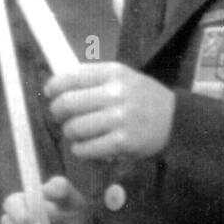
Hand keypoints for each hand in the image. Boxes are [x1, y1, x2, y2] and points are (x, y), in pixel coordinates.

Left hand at [47, 63, 175, 160]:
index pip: (72, 77)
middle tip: (60, 117)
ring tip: (77, 133)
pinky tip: (86, 146)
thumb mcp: (123, 77)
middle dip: (57, 112)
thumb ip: (94, 78)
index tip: (50, 93)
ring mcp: (119, 119)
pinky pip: (85, 148)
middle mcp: (115, 93)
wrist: (174, 120)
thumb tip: (57, 84)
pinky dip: (80, 150)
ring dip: (69, 133)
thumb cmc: (142, 97)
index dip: (54, 86)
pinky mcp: (121, 142)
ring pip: (74, 128)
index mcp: (114, 72)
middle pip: (68, 103)